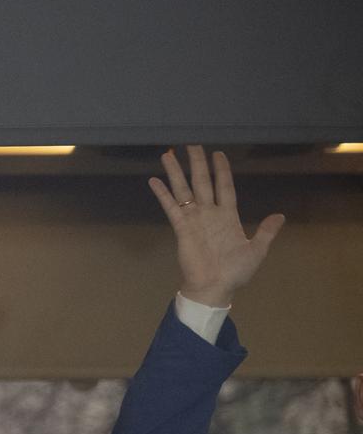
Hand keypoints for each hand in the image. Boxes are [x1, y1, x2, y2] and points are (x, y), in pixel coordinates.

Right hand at [149, 146, 284, 307]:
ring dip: (176, 173)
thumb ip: (266, 232)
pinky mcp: (181, 228)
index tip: (218, 154)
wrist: (215, 288)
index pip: (225, 187)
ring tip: (168, 155)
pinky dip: (163, 194)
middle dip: (197, 163)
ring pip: (184, 190)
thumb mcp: (257, 250)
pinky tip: (154, 181)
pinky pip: (171, 207)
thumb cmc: (235, 272)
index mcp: (228, 216)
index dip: (222, 170)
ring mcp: (194, 219)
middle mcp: (209, 213)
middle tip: (192, 145)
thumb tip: (280, 216)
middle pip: (202, 182)